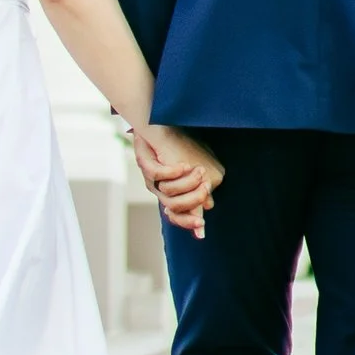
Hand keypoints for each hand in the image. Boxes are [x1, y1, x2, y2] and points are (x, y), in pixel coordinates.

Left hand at [133, 121, 222, 238]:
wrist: (160, 124)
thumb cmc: (179, 146)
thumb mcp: (194, 169)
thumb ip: (200, 188)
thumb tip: (209, 206)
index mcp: (171, 192)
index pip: (178, 215)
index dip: (189, 224)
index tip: (201, 230)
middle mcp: (159, 188)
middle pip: (174, 206)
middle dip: (191, 202)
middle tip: (205, 189)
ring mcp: (151, 177)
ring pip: (167, 191)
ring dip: (186, 183)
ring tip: (199, 171)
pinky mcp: (146, 163)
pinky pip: (157, 174)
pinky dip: (172, 172)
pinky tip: (184, 165)